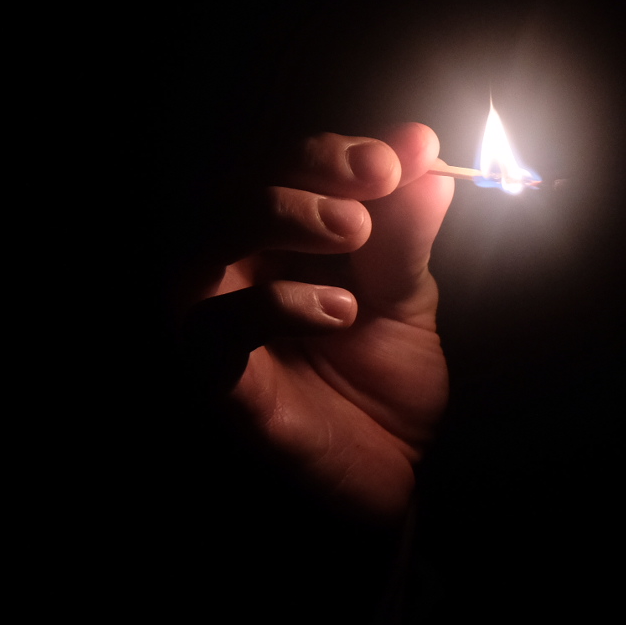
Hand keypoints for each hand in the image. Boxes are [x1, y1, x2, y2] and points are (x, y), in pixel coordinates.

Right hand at [179, 123, 454, 524]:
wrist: (388, 475)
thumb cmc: (382, 384)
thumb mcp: (406, 301)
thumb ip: (406, 234)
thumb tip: (423, 149)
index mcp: (284, 244)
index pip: (286, 169)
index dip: (337, 151)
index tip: (402, 153)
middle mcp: (237, 273)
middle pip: (235, 188)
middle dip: (306, 171)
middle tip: (373, 183)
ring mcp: (215, 322)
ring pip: (202, 242)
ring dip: (277, 215)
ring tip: (353, 229)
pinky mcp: (213, 379)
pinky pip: (212, 328)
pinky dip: (274, 305)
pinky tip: (339, 311)